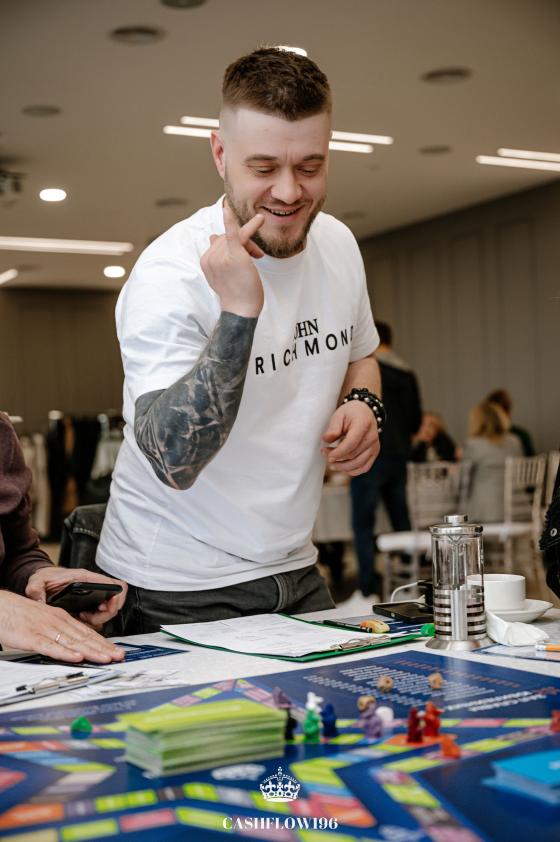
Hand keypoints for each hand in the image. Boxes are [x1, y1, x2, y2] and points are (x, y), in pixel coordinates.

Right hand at [0, 591, 124, 662]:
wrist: (0, 607)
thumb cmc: (20, 615)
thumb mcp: (45, 620)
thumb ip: (59, 631)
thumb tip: (74, 645)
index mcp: (61, 618)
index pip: (87, 632)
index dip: (103, 642)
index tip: (116, 650)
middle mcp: (57, 622)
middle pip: (84, 637)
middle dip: (104, 648)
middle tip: (119, 656)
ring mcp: (46, 630)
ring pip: (73, 642)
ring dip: (91, 651)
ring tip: (106, 658)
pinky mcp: (33, 637)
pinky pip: (51, 646)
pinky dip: (65, 652)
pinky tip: (77, 656)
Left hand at [25, 567, 126, 630]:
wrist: (44, 579)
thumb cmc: (45, 578)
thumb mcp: (37, 581)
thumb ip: (36, 589)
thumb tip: (39, 601)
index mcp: (85, 577)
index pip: (113, 584)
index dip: (115, 598)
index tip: (104, 608)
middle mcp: (93, 585)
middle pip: (115, 600)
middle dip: (106, 613)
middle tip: (89, 618)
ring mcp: (93, 594)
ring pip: (109, 608)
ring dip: (100, 618)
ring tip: (83, 618)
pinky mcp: (90, 603)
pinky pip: (101, 613)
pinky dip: (95, 620)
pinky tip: (81, 620)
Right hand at [200, 202, 264, 317]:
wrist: (241, 309)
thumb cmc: (236, 293)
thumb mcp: (223, 273)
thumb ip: (218, 253)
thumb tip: (213, 235)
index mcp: (205, 260)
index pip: (219, 241)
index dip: (233, 246)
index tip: (246, 257)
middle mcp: (210, 257)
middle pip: (227, 237)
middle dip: (244, 244)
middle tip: (257, 256)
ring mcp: (221, 256)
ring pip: (237, 237)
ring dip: (250, 244)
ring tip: (258, 256)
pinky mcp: (234, 255)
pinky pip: (232, 233)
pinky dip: (230, 220)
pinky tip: (227, 207)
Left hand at [321, 400, 379, 475]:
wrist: (364, 412)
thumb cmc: (350, 413)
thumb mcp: (339, 415)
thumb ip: (333, 428)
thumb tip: (326, 440)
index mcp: (363, 424)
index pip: (351, 443)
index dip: (338, 452)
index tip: (326, 454)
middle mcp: (372, 437)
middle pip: (353, 455)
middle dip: (337, 458)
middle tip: (324, 453)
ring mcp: (375, 446)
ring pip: (358, 464)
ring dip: (343, 467)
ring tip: (331, 463)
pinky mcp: (374, 453)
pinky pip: (364, 467)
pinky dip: (353, 471)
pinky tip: (342, 467)